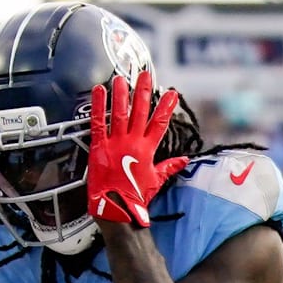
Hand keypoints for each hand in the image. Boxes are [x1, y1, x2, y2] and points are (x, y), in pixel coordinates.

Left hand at [87, 70, 189, 227]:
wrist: (116, 208)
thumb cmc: (135, 197)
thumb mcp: (156, 180)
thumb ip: (169, 166)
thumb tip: (185, 160)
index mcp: (147, 150)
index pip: (159, 123)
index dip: (166, 107)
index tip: (172, 94)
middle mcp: (132, 142)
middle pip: (140, 112)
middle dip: (143, 92)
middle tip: (145, 74)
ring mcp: (115, 143)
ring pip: (120, 113)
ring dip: (121, 94)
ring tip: (122, 78)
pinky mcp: (99, 146)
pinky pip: (98, 122)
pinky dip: (98, 105)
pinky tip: (99, 90)